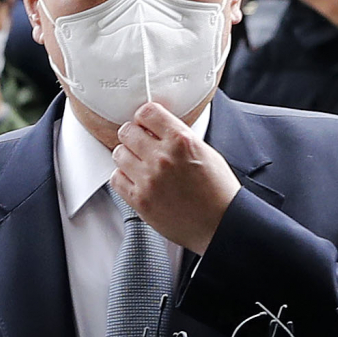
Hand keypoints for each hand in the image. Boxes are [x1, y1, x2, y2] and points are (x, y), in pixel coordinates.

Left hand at [112, 102, 239, 253]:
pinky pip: (116, 179)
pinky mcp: (140, 200)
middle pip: (127, 131)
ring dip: (127, 157)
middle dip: (133, 136)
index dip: (144, 117)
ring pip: (118, 154)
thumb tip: (158, 128)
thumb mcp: (206, 152)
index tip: (145, 124)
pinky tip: (137, 180)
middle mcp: (162, 158)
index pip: (147, 112)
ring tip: (140, 165)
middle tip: (140, 144)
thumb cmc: (218, 192)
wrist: (221, 224)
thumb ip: (179, 137)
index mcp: (181, 140)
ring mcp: (149, 180)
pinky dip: (123, 178)